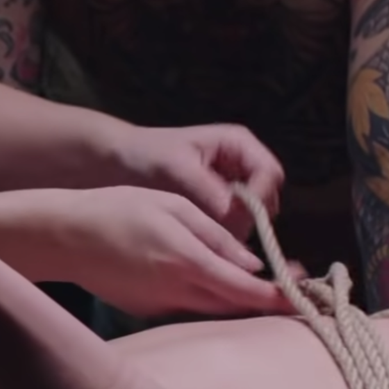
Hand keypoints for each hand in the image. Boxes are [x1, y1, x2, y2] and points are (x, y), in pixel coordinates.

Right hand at [49, 186, 292, 319]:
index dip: (281, 297)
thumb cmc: (114, 209)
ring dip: (237, 298)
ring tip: (258, 281)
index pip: (247, 290)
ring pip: (213, 308)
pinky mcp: (145, 310)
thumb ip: (214, 235)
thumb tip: (250, 262)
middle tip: (295, 285)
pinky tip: (206, 278)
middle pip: (235, 306)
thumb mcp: (171, 206)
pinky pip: (186, 306)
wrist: (60, 237)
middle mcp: (177, 292)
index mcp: (187, 261)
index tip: (307, 295)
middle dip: (266, 300)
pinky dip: (206, 296)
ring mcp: (159, 306)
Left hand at [114, 123, 285, 241]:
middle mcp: (244, 164)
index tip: (240, 219)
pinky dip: (226, 235)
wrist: (118, 161)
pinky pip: (236, 224)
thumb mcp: (177, 168)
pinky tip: (206, 244)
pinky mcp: (222, 205)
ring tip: (210, 241)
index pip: (270, 174)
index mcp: (239, 144)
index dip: (260, 198)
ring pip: (254, 216)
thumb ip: (209, 191)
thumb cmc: (146, 155)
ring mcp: (235, 186)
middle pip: (267, 198)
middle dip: (250, 218)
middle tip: (224, 237)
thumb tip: (238, 219)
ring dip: (237, 230)